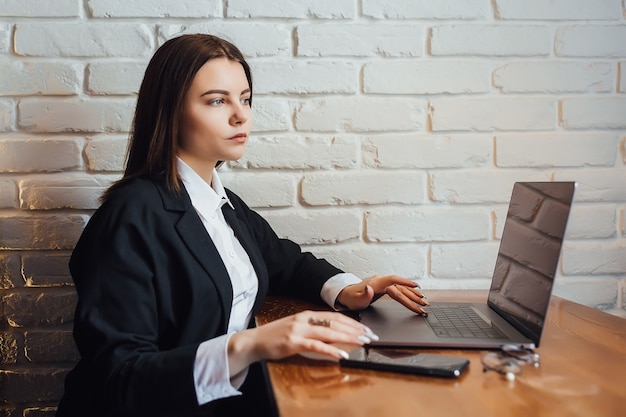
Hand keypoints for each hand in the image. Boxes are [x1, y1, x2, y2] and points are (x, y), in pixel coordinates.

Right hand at [227, 310, 377, 376]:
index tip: (366, 329)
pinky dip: (330, 350)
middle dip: (355, 329)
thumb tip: (335, 335)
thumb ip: (314, 329)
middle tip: (370, 336)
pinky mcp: (293, 342)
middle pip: (335, 322)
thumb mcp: (297, 328)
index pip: (335, 316)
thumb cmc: (275, 337)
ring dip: (348, 337)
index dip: (353, 322)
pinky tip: (341, 354)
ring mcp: (299, 330)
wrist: (253, 341)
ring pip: (329, 332)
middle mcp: (304, 319)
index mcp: (307, 314)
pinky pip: (316, 346)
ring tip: (362, 343)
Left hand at [336, 274, 428, 314]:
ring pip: (402, 288)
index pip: (393, 280)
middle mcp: (382, 281)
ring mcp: (384, 283)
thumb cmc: (351, 298)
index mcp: (376, 282)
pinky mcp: (386, 287)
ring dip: (413, 295)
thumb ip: (364, 295)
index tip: (415, 286)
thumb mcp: (355, 300)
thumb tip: (370, 288)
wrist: (347, 294)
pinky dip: (409, 293)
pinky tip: (417, 296)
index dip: (404, 282)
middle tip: (424, 303)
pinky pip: (400, 289)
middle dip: (413, 295)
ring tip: (424, 301)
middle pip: (400, 287)